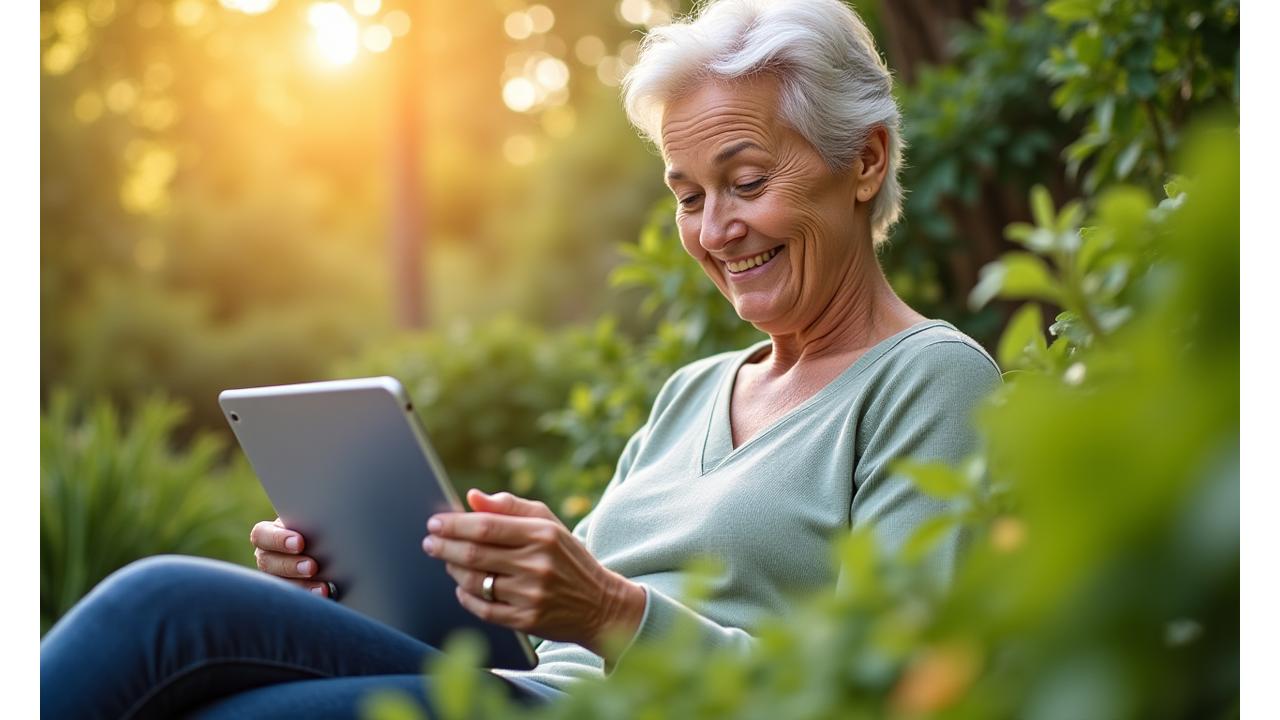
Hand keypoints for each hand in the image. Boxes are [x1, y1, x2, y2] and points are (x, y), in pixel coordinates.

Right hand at [249, 518, 331, 596]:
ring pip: (280, 584)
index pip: (261, 535)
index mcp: (269, 533)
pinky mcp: (288, 593)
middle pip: (268, 563)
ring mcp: (275, 576)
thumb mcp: (313, 521)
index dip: (278, 539)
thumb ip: (311, 521)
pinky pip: (293, 600)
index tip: (300, 542)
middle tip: (312, 567)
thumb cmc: (319, 528)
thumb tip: (325, 522)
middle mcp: (268, 556)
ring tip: (323, 588)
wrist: (331, 546)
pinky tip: (325, 595)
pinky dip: (311, 597)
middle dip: (291, 565)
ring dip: (302, 586)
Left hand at [424, 489, 645, 660]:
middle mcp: (537, 564)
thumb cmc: (568, 558)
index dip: (454, 524)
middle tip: (429, 542)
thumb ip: (511, 507)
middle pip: (475, 553)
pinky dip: (466, 597)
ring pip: (475, 581)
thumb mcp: (549, 524)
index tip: (435, 522)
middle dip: (444, 546)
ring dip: (453, 570)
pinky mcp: (527, 620)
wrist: (601, 605)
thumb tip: (472, 498)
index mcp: (542, 534)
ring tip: (446, 561)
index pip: (486, 526)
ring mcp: (531, 595)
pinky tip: (462, 588)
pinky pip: (483, 608)